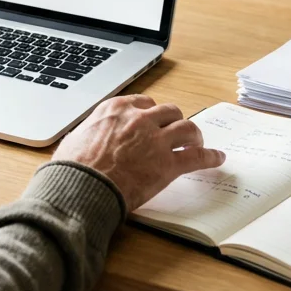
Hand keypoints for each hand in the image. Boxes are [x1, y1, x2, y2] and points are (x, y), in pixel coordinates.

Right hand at [53, 94, 225, 210]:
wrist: (81, 188)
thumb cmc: (72, 168)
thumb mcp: (75, 138)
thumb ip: (89, 133)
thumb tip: (84, 139)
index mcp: (116, 109)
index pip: (143, 102)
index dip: (152, 112)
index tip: (154, 119)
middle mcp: (139, 119)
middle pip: (169, 111)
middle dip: (175, 121)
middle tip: (177, 132)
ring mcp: (156, 140)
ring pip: (187, 128)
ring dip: (194, 135)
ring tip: (198, 142)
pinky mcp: (167, 164)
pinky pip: (196, 157)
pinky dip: (210, 157)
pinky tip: (218, 158)